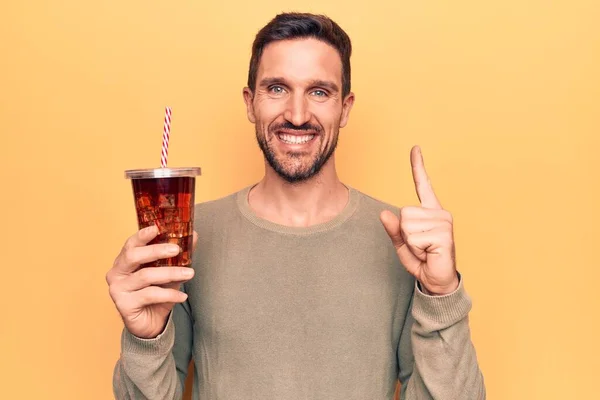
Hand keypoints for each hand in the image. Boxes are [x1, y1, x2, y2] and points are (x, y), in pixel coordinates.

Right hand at [106, 225, 197, 338]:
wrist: (150, 323)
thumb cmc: (156, 294)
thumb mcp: (169, 272)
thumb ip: (178, 255)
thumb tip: (193, 235)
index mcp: (124, 261)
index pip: (130, 244)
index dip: (142, 235)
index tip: (157, 228)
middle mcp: (116, 273)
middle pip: (134, 256)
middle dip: (157, 250)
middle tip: (177, 249)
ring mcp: (118, 289)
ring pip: (146, 276)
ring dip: (171, 273)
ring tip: (189, 274)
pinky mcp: (123, 305)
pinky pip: (149, 295)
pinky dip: (169, 294)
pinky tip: (182, 296)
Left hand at [380, 146, 458, 294]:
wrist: (437, 280)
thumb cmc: (422, 260)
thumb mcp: (402, 244)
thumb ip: (393, 229)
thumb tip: (384, 213)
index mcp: (430, 211)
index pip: (423, 185)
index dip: (418, 166)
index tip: (415, 148)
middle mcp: (439, 213)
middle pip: (404, 213)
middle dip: (405, 234)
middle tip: (420, 246)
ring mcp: (444, 222)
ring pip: (407, 225)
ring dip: (410, 242)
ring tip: (425, 250)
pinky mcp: (444, 235)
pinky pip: (414, 237)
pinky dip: (416, 249)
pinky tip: (429, 253)